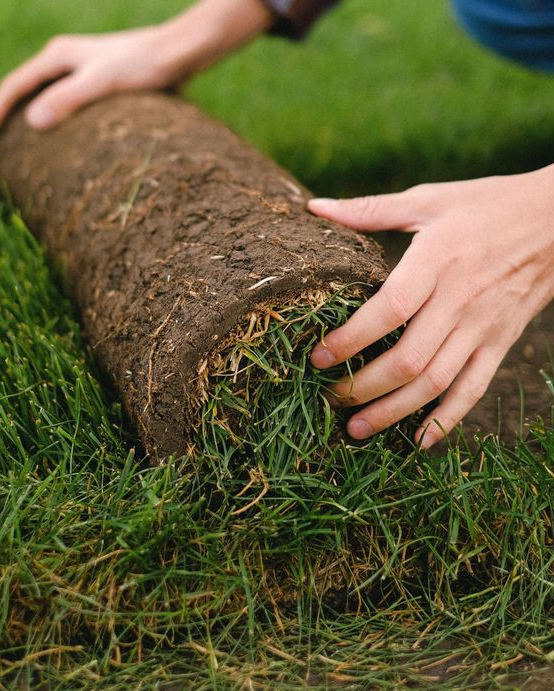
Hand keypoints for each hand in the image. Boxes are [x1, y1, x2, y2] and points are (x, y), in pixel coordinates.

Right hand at [0, 0, 273, 144]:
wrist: (178, 54)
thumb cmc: (143, 66)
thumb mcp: (102, 83)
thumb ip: (68, 99)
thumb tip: (32, 122)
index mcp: (58, 57)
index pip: (14, 86)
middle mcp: (66, 59)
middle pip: (26, 89)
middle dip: (10, 118)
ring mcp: (83, 69)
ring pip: (47, 97)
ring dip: (33, 120)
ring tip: (26, 150)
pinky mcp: (101, 81)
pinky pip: (68, 103)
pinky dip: (58, 121)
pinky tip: (67, 143)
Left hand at [308, 165, 553, 447]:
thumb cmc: (486, 206)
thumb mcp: (428, 199)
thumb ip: (369, 210)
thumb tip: (314, 207)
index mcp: (437, 260)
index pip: (389, 309)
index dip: (351, 338)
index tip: (317, 356)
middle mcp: (461, 300)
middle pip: (409, 359)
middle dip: (363, 386)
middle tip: (329, 397)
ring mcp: (484, 327)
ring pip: (436, 383)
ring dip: (394, 411)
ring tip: (357, 429)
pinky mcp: (501, 343)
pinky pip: (474, 389)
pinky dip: (447, 419)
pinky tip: (419, 441)